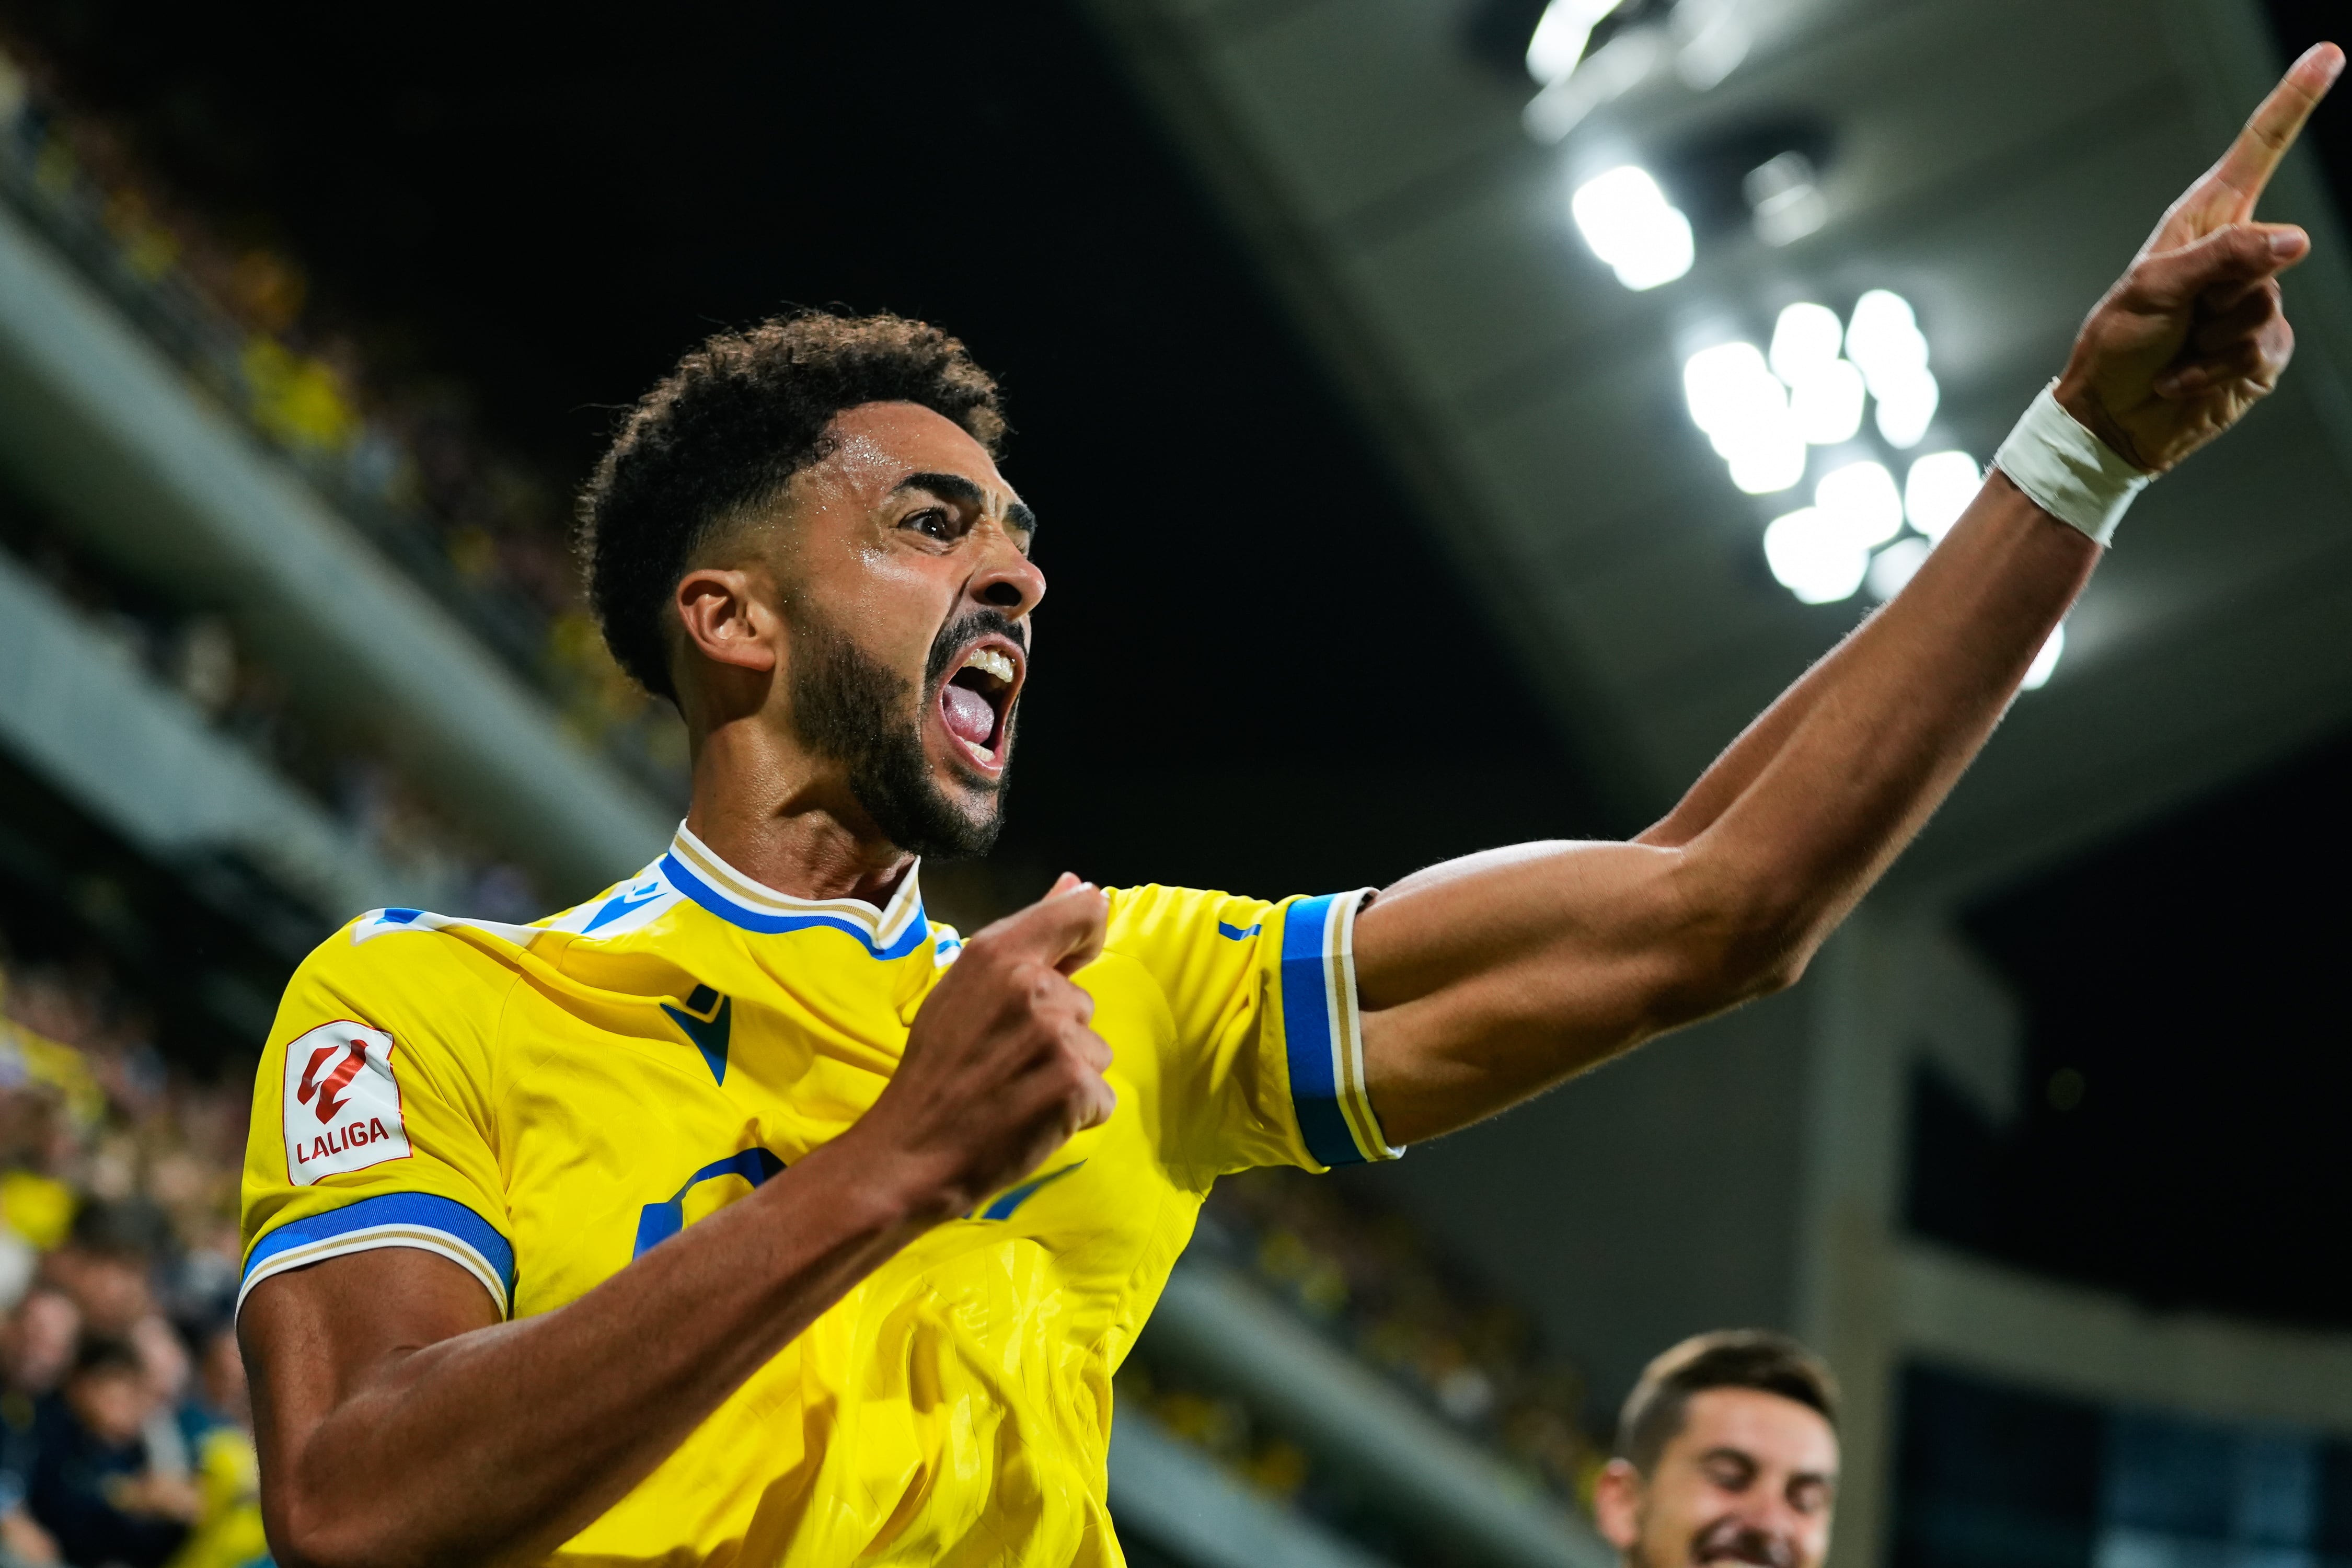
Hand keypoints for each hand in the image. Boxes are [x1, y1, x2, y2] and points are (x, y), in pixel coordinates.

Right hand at [849, 873, 1113, 1219]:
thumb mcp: (965, 986)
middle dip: (1058, 1033)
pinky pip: (1101, 1097)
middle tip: (1006, 1062)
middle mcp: (1032, 986)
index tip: (1070, 967)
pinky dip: (1075, 1115)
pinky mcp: (1074, 1087)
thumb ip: (1030, 935)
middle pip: (1084, 1002)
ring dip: (1068, 1076)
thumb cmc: (935, 1069)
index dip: (1087, 937)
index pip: (1083, 911)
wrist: (909, 1151)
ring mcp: (1056, 1037)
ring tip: (1016, 1092)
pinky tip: (1032, 1120)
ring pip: (1096, 1051)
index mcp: (998, 953)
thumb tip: (1078, 881)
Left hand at [2056, 42, 2341, 471]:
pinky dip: (2213, 371)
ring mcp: (2255, 303)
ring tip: (2177, 348)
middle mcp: (2237, 257)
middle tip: (2175, 320)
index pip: (2257, 154)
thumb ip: (2224, 258)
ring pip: (2263, 306)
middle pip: (2268, 249)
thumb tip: (2297, 239)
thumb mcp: (2154, 290)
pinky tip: (2183, 379)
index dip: (2293, 104)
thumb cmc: (2117, 345)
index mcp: (2203, 224)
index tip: (2329, 55)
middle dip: (2218, 290)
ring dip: (2210, 337)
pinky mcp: (2262, 350)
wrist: (2110, 418)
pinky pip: (2258, 350)